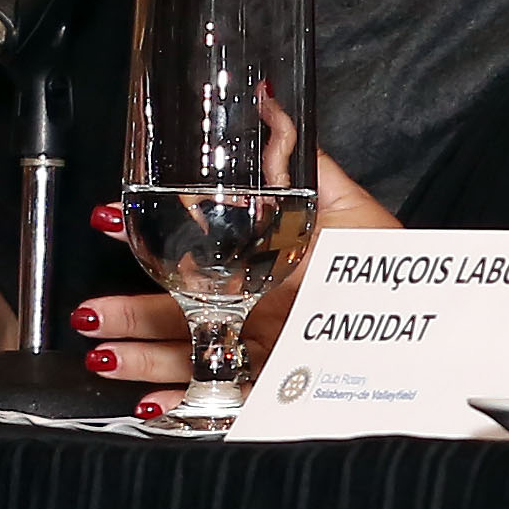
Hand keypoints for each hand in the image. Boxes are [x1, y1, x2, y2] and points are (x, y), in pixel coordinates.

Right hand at [83, 154, 398, 414]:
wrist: (420, 329)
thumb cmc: (385, 265)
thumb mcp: (342, 206)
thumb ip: (299, 162)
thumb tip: (271, 102)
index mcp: (266, 266)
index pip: (197, 259)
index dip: (153, 248)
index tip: (109, 228)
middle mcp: (257, 310)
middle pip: (181, 312)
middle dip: (129, 311)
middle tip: (88, 312)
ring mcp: (261, 352)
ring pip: (186, 356)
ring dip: (139, 356)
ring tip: (102, 352)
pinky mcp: (271, 393)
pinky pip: (213, 403)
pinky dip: (176, 405)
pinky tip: (150, 403)